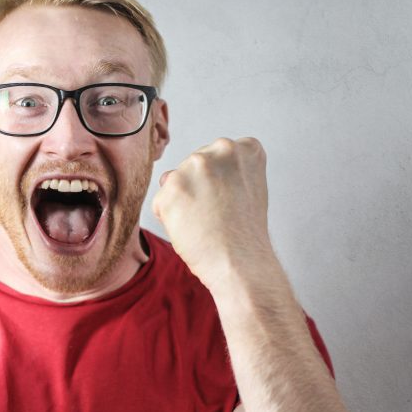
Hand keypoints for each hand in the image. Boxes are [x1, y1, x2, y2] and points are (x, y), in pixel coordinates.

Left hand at [152, 137, 273, 289]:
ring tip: (204, 222)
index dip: (220, 184)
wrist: (241, 263)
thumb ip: (227, 171)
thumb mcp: (250, 188)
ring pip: (174, 183)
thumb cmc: (245, 234)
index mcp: (244, 148)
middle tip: (216, 215)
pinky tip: (190, 229)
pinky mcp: (171, 188)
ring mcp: (194, 167)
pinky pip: (160, 203)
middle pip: (192, 167)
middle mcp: (220, 149)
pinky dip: (169, 219)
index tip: (230, 201)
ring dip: (181, 202)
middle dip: (198, 190)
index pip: (217, 156)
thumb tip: (183, 172)